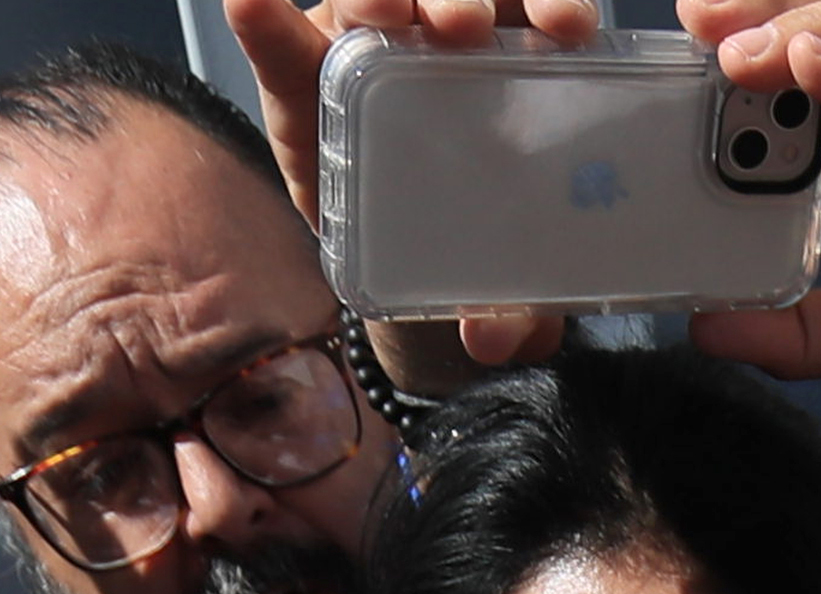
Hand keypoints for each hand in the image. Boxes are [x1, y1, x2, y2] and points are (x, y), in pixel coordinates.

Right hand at [221, 0, 599, 365]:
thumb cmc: (471, 248)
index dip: (556, 4)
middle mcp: (448, 34)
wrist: (394, 261)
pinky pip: (280, 30)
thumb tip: (491, 334)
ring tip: (385, 13)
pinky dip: (264, 15)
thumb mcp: (504, 285)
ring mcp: (373, 35)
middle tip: (465, 28)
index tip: (568, 32)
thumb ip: (515, 313)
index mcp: (517, 70)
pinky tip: (252, 1)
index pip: (543, 12)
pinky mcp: (302, 57)